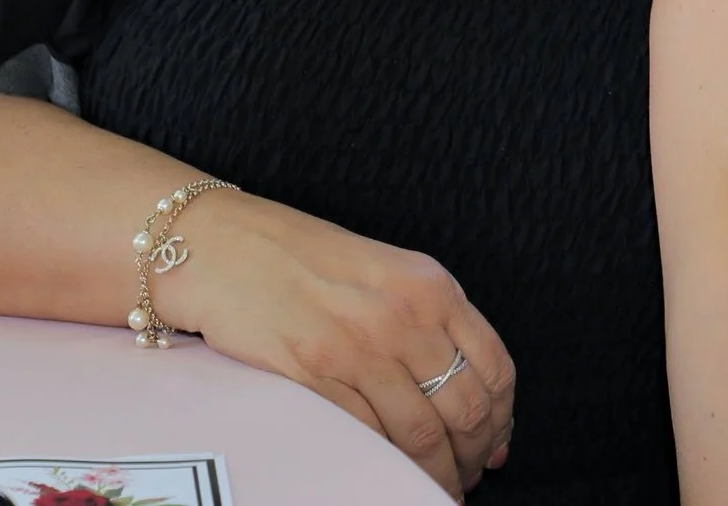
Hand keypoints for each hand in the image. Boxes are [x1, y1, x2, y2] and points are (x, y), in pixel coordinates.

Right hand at [160, 192, 516, 497]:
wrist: (226, 247)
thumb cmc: (304, 260)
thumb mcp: (388, 272)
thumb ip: (431, 321)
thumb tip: (472, 391)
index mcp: (432, 286)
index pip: (495, 368)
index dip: (501, 420)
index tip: (494, 445)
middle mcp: (405, 315)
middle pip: (466, 410)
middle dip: (473, 457)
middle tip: (466, 478)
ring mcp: (360, 346)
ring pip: (421, 435)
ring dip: (435, 474)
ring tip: (434, 488)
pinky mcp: (313, 375)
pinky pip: (368, 437)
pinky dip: (386, 468)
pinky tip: (389, 477)